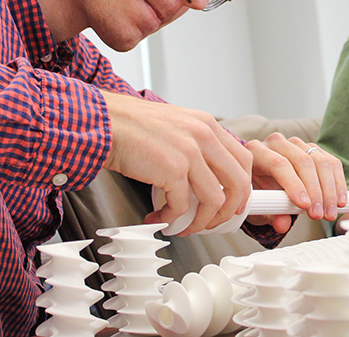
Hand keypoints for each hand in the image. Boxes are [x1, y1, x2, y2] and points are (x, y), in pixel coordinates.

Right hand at [100, 91, 252, 235]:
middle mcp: (204, 136)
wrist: (105, 121)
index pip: (243, 159)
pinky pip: (181, 206)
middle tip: (215, 222)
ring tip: (185, 227)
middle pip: (238, 182)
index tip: (234, 203)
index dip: (243, 187)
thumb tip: (206, 176)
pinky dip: (171, 219)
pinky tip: (159, 218)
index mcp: (207, 124)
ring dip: (200, 221)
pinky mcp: (172, 170)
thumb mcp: (176, 125)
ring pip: (214, 200)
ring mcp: (190, 152)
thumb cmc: (132, 125)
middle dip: (229, 210)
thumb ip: (196, 143)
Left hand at [243, 133, 346, 232]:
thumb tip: (282, 225)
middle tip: (318, 215)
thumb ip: (270, 213)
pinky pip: (332, 163)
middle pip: (303, 161)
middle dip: (315, 191)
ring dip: (329, 190)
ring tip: (329, 213)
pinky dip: (338, 183)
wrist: (260, 182)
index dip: (294, 185)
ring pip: (320, 161)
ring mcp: (297, 144)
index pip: (279, 164)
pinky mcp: (314, 149)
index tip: (305, 206)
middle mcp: (277, 142)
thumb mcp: (258, 204)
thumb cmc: (257, 191)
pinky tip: (338, 202)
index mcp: (256, 151)